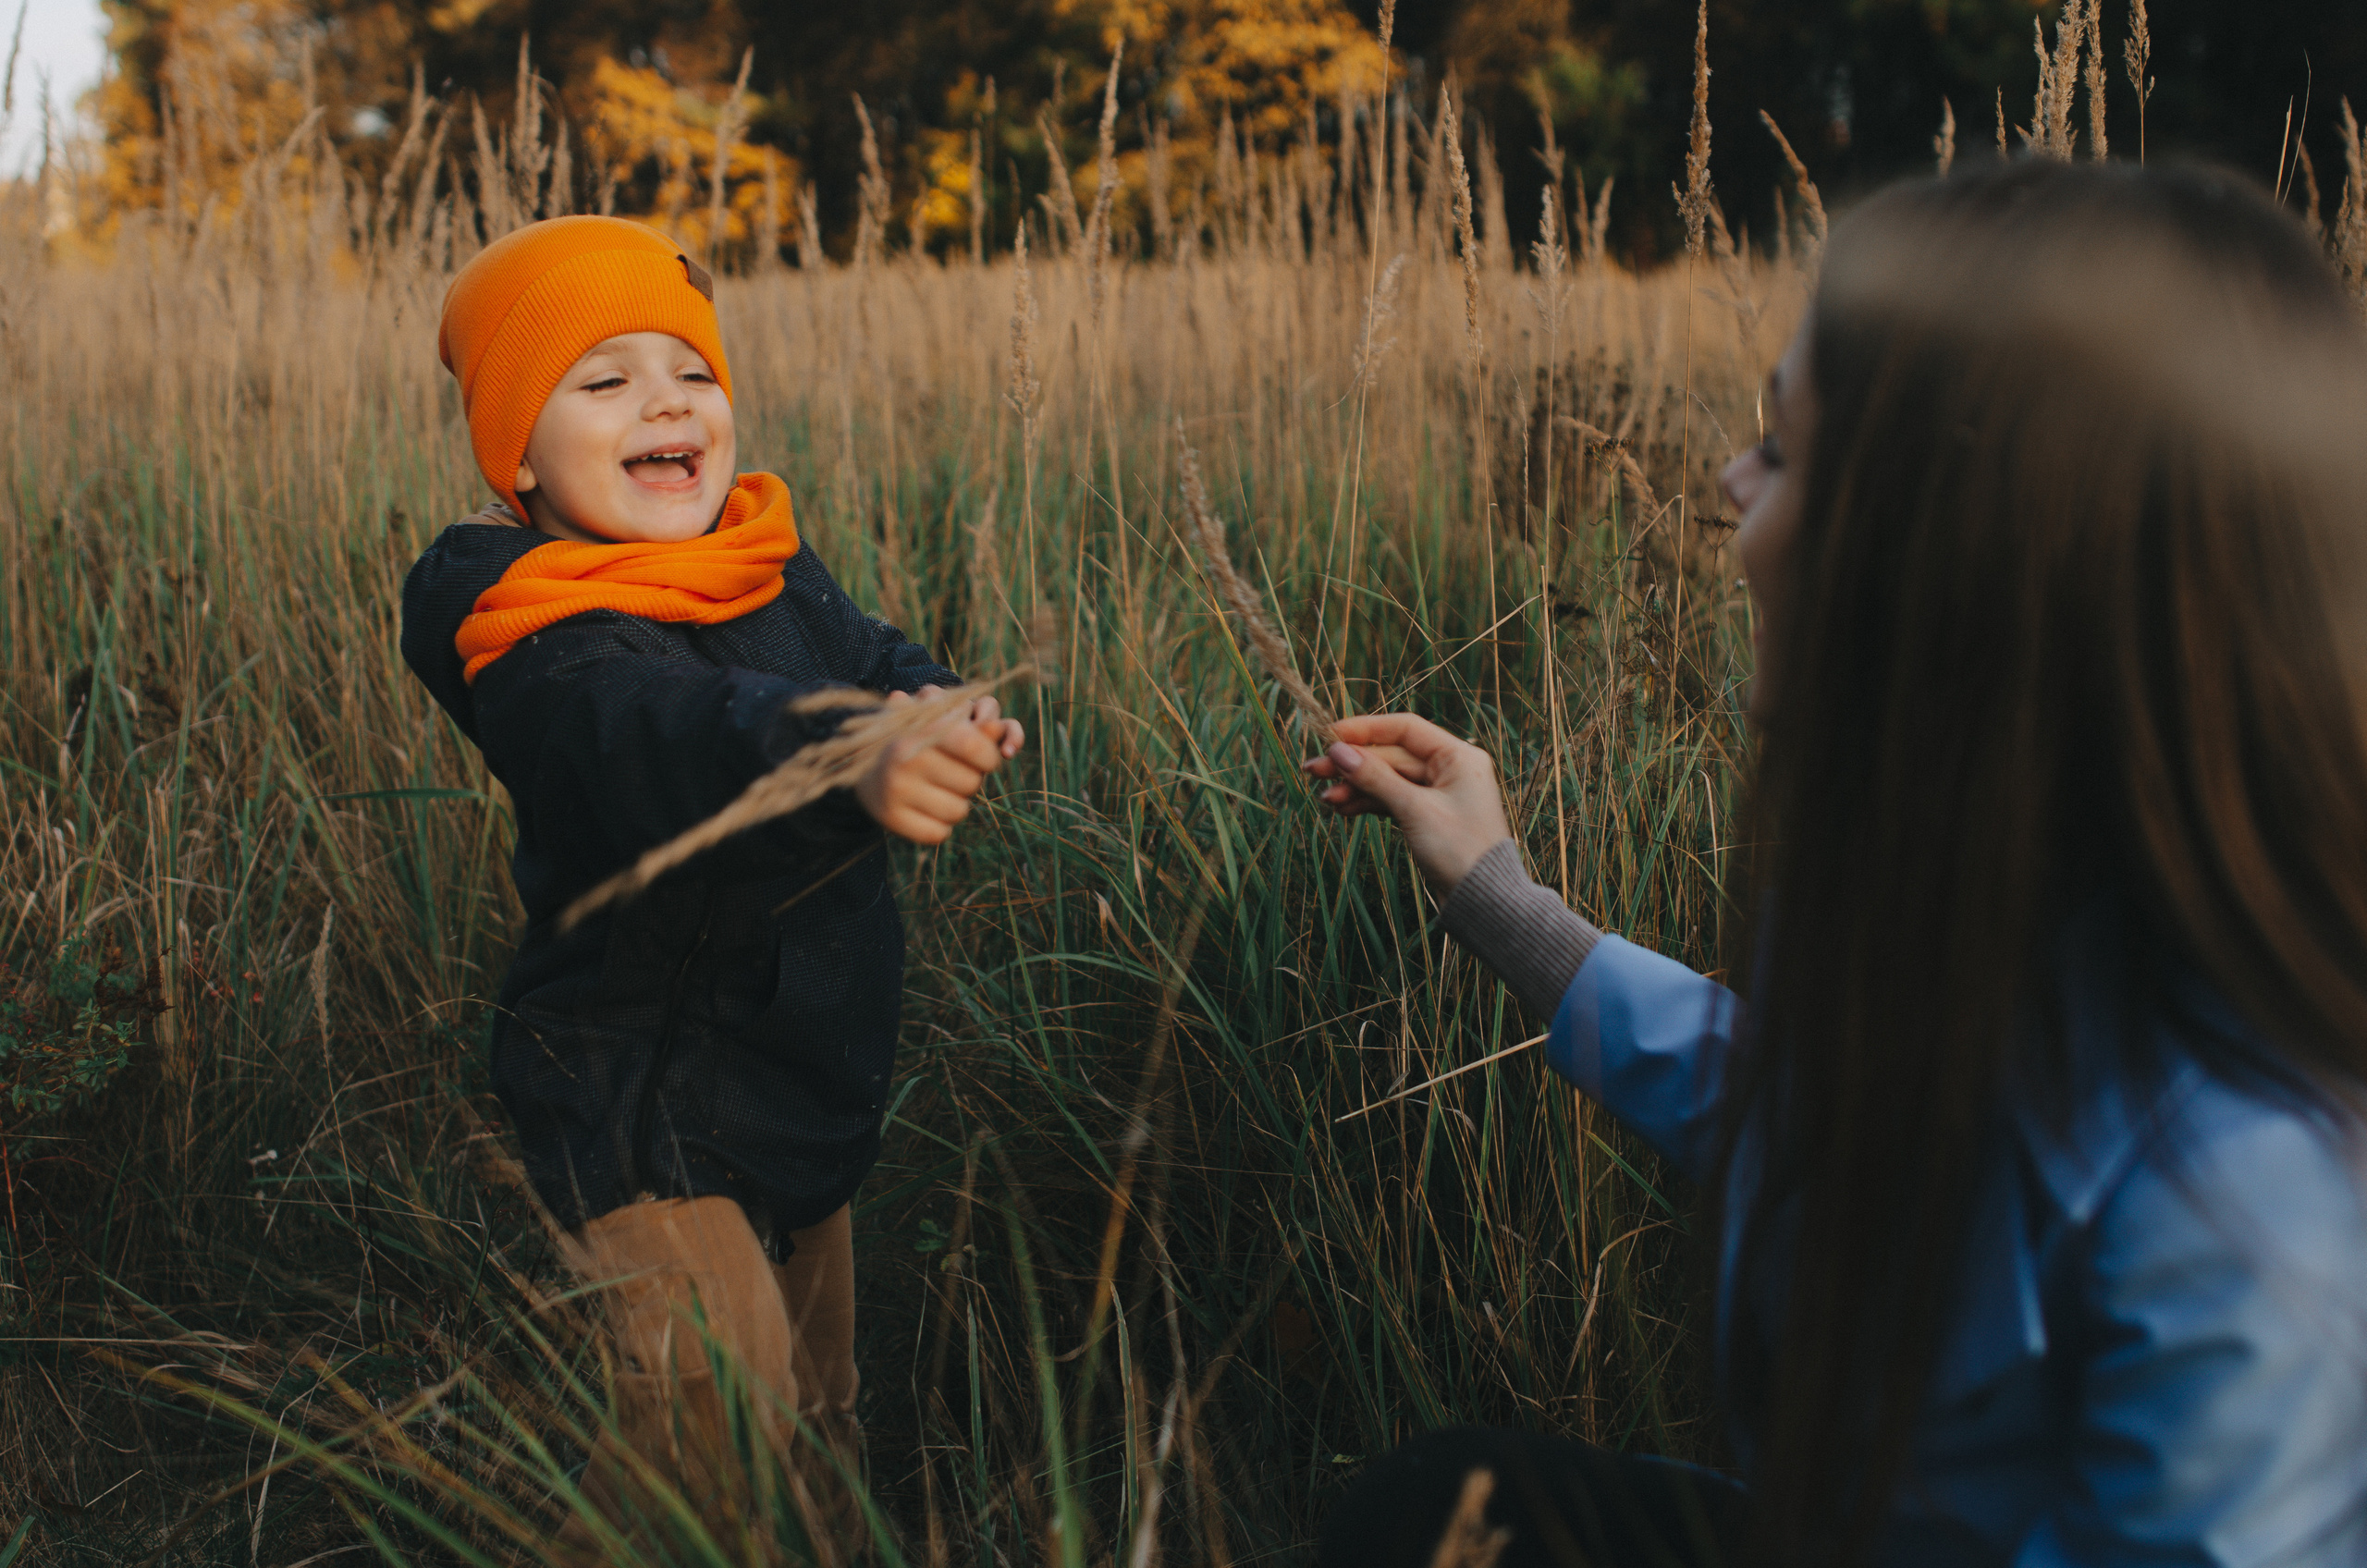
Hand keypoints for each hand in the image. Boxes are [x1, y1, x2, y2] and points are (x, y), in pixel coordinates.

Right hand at [856, 687, 1015, 844]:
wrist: (862, 765)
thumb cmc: (919, 739)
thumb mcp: (946, 719)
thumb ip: (977, 719)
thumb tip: (998, 728)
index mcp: (921, 727)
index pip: (974, 745)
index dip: (989, 755)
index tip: (984, 758)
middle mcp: (905, 758)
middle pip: (972, 782)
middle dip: (972, 779)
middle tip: (954, 773)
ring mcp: (895, 790)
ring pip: (959, 811)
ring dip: (957, 803)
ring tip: (938, 790)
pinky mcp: (890, 818)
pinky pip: (939, 833)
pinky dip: (940, 825)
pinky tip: (925, 809)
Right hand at [1301, 714, 1511, 894]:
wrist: (1482, 900)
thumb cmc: (1459, 850)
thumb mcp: (1414, 810)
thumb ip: (1375, 777)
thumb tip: (1338, 751)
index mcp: (1457, 756)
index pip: (1404, 729)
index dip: (1365, 730)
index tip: (1330, 736)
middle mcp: (1449, 768)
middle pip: (1391, 756)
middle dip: (1352, 765)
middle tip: (1312, 770)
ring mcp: (1437, 793)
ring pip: (1388, 780)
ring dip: (1355, 787)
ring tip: (1325, 800)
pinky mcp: (1427, 815)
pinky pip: (1392, 800)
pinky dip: (1368, 803)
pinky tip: (1342, 808)